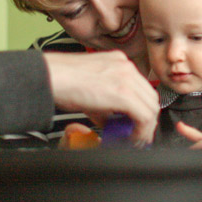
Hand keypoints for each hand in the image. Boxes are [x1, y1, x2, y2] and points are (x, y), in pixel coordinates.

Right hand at [43, 51, 158, 144]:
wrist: (49, 76)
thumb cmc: (61, 80)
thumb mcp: (91, 89)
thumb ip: (105, 103)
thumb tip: (112, 121)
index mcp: (119, 62)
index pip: (142, 88)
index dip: (143, 109)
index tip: (138, 123)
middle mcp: (126, 67)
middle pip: (150, 97)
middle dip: (147, 119)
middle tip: (138, 134)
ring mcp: (126, 77)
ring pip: (151, 106)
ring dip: (146, 127)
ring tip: (134, 139)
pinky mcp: (123, 92)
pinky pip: (144, 115)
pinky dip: (142, 130)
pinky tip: (132, 138)